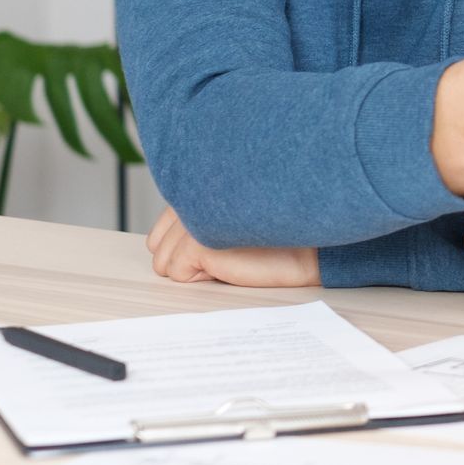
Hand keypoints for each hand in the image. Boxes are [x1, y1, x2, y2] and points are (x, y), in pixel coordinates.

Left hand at [144, 207, 320, 287]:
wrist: (306, 250)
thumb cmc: (271, 237)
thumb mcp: (225, 221)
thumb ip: (195, 219)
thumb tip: (160, 244)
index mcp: (198, 187)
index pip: (157, 234)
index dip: (184, 249)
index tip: (216, 242)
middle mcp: (191, 196)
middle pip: (157, 249)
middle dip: (186, 259)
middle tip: (225, 249)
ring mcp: (192, 218)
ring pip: (164, 263)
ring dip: (195, 268)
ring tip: (228, 254)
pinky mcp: (197, 241)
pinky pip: (177, 273)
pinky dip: (202, 277)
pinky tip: (229, 263)